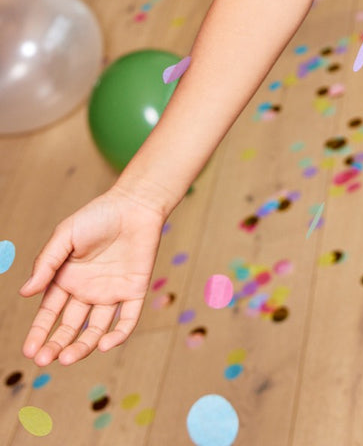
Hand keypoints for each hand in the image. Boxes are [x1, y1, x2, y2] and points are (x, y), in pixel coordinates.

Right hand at [19, 187, 164, 365]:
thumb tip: (25, 292)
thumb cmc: (98, 215)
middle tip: (45, 360)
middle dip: (56, 345)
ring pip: (95, 329)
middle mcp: (87, 291)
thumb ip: (47, 263)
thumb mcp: (65, 236)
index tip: (29, 352)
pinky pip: (127, 319)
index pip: (50, 313)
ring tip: (68, 358)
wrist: (135, 203)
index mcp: (67, 279)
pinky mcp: (134, 291)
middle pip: (70, 326)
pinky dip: (118, 335)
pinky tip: (104, 344)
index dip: (39, 333)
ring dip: (82, 346)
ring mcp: (111, 293)